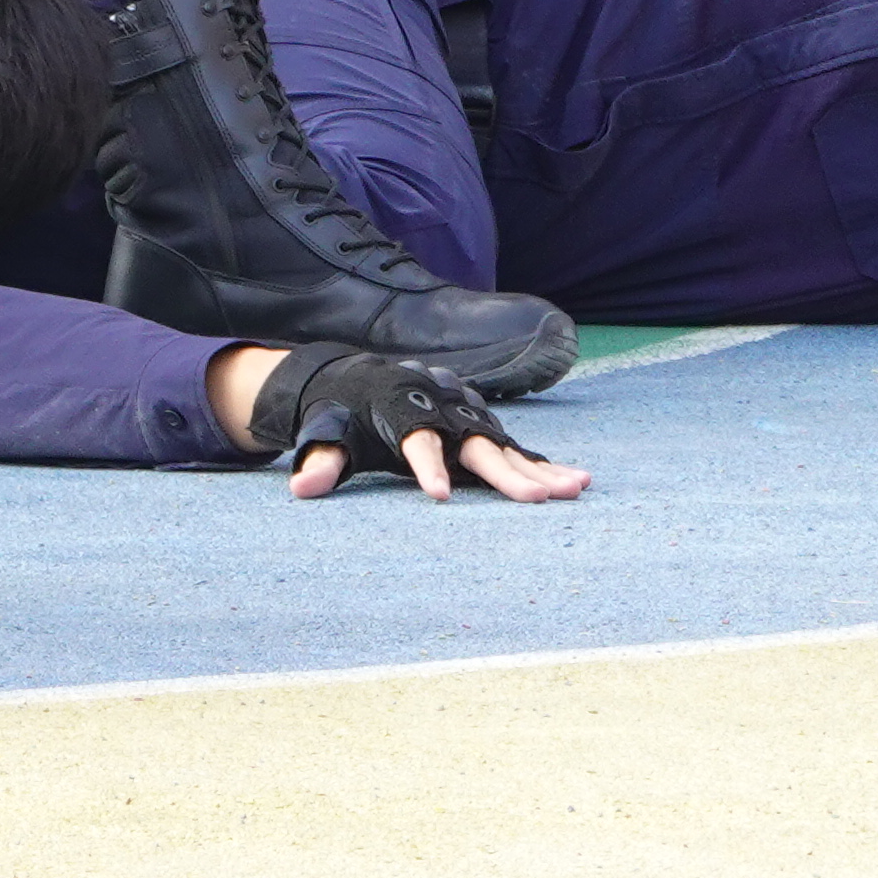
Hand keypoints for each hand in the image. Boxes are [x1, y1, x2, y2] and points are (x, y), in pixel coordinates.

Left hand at [224, 342, 589, 503]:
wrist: (364, 377)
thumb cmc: (344, 413)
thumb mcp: (325, 432)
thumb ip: (320, 459)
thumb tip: (301, 488)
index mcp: (399, 411)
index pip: (416, 442)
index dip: (427, 467)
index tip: (440, 495)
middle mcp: (440, 410)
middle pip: (474, 444)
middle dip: (504, 473)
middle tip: (536, 501)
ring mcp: (465, 416)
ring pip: (505, 445)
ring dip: (540, 468)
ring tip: (576, 489)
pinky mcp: (480, 426)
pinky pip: (514, 448)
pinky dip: (543, 464)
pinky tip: (575, 481)